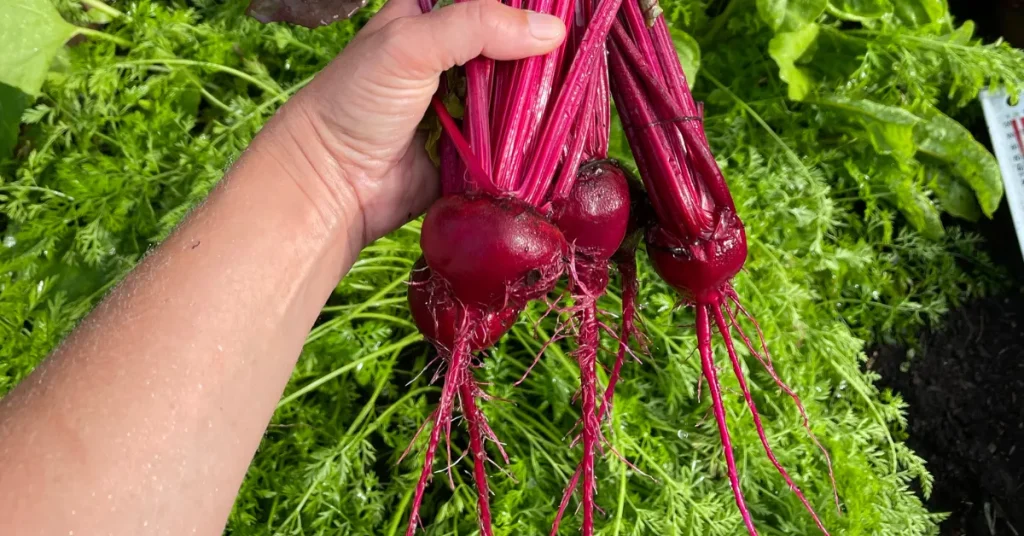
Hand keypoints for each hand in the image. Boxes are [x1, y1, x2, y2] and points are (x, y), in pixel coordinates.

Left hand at [272, 0, 565, 246]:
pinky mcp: (475, 151)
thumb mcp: (410, 44)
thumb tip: (550, 32)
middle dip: (543, 56)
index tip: (569, 15)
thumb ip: (477, 26)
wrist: (333, 183)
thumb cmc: (356, 101)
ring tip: (577, 96)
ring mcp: (466, 107)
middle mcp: (452, 60)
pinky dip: (531, 141)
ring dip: (541, 101)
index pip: (492, 5)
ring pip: (519, 97)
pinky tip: (558, 135)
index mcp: (433, 20)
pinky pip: (512, 143)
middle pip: (514, 49)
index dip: (529, 7)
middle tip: (581, 59)